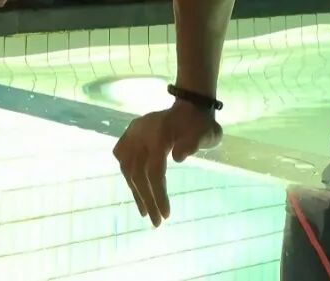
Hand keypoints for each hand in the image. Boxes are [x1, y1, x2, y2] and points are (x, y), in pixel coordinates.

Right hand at [112, 102, 222, 226]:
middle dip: (147, 199)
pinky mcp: (131, 132)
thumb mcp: (207, 132)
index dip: (158, 194)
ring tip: (145, 211)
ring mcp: (134, 130)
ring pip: (127, 167)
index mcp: (159, 132)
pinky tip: (134, 188)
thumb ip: (194, 143)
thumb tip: (178, 157)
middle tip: (156, 222)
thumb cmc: (201, 124)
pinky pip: (122, 156)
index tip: (166, 215)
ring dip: (135, 191)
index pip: (153, 169)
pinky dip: (127, 173)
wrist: (191, 106)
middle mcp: (141, 131)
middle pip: (138, 171)